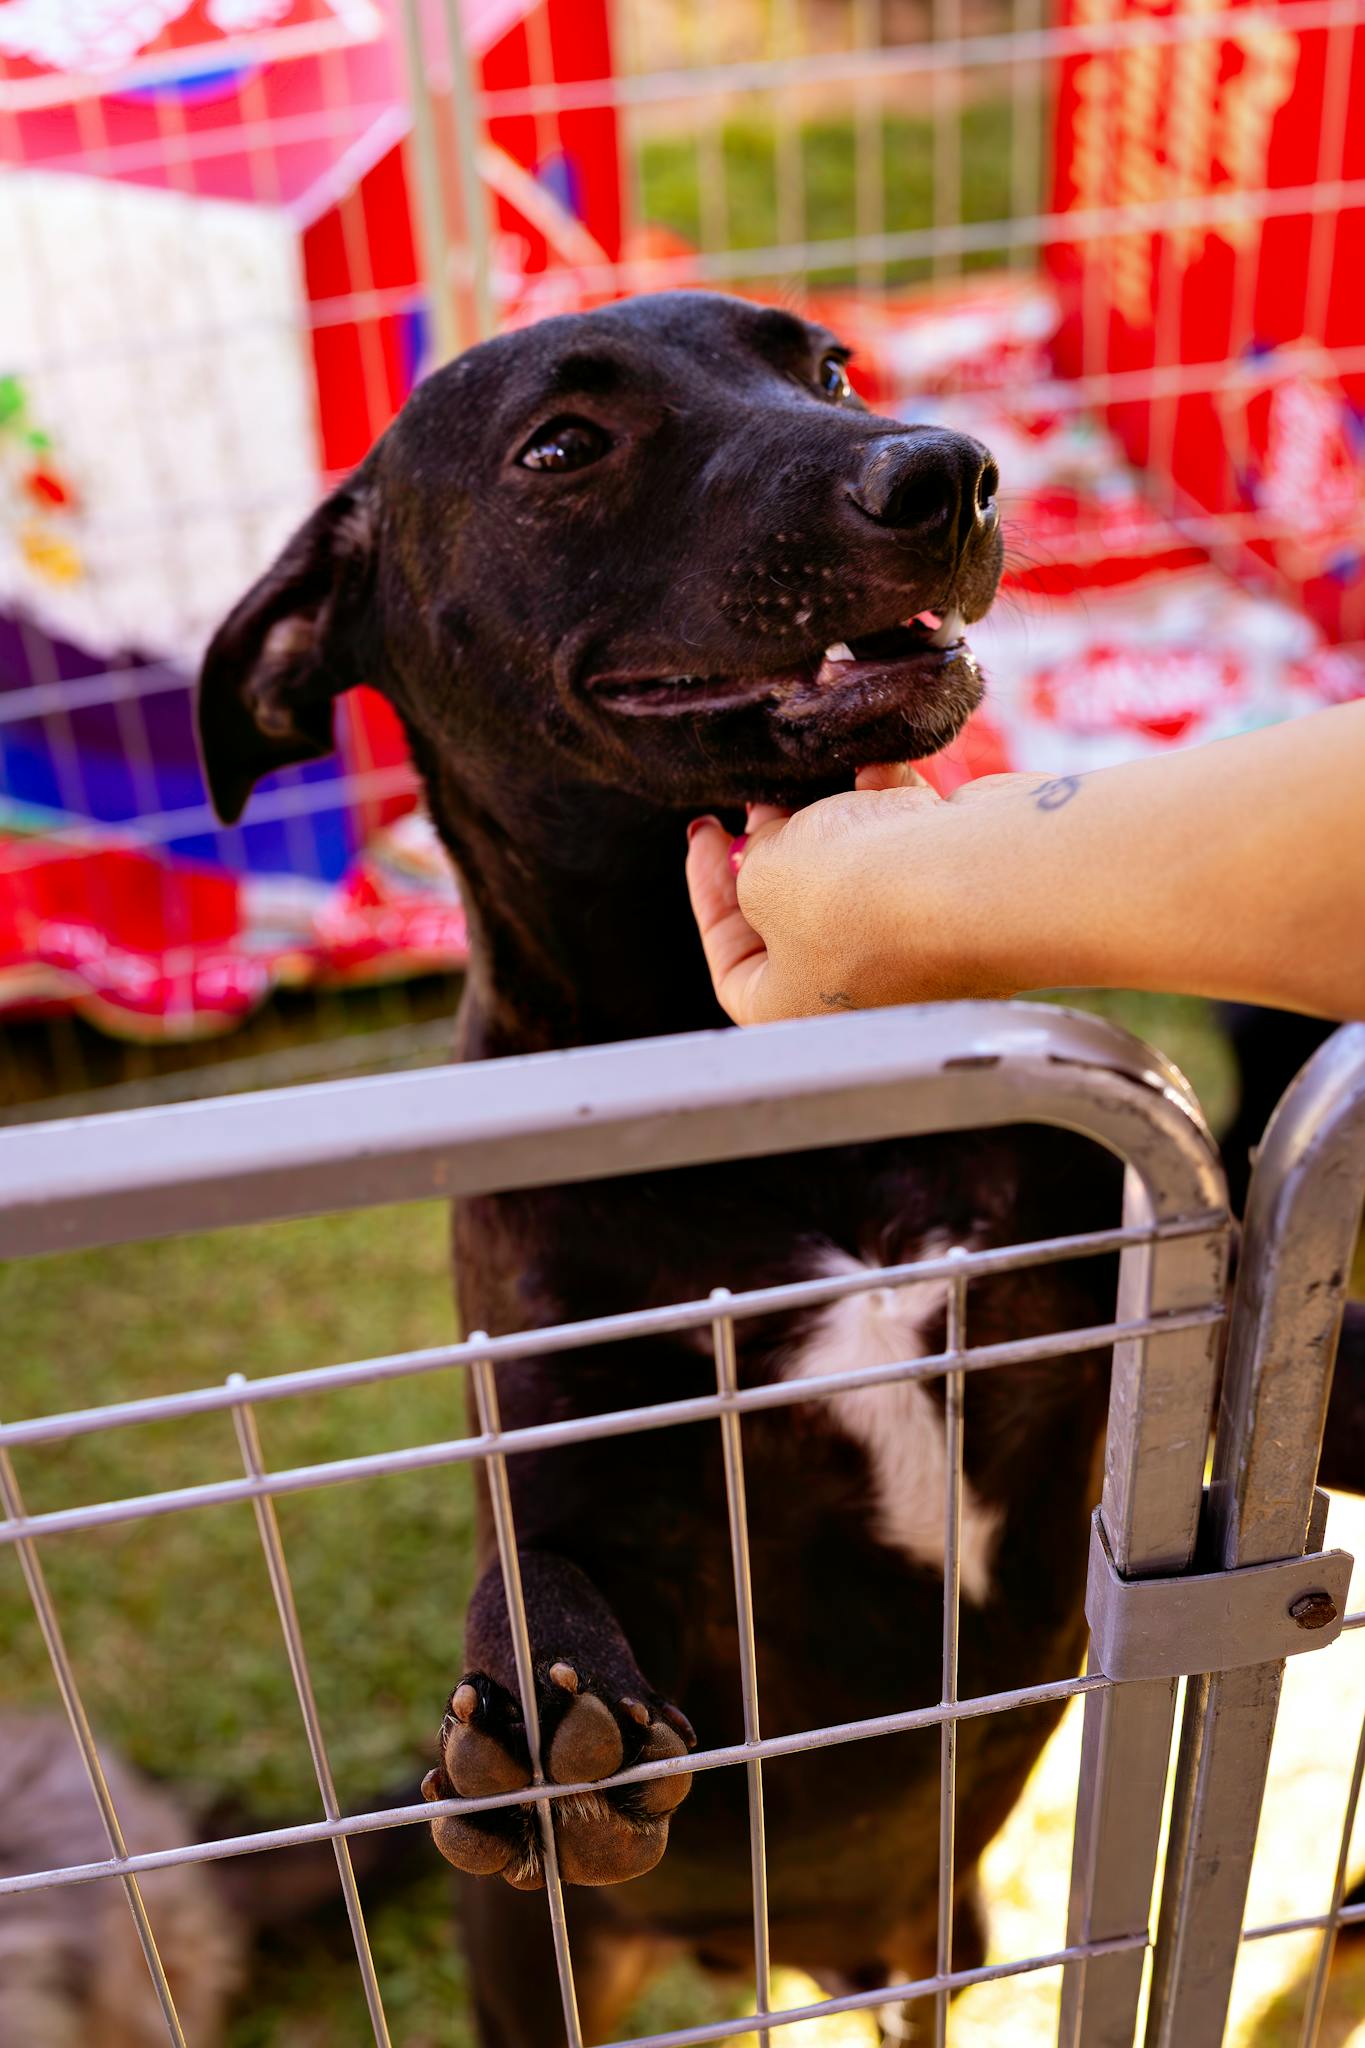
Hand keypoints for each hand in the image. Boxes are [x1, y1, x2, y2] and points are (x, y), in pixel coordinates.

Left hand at [685, 764, 1038, 1024]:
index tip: (706, 832)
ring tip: (809, 777)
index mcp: (795, 1012)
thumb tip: (771, 846)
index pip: (731, 963)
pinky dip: (890, 811)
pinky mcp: (961, 902)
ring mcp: (917, 951)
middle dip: (775, 849)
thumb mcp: (766, 876)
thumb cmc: (860, 895)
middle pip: (796, 918)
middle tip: (760, 800)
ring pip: (856, 879)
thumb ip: (752, 863)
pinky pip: (910, 852)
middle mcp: (860, 994)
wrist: (983, 877)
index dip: (708, 891)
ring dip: (831, 821)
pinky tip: (876, 771)